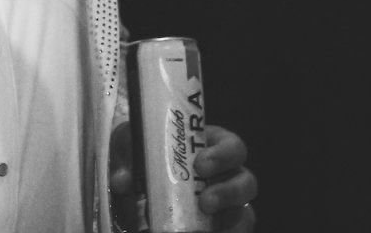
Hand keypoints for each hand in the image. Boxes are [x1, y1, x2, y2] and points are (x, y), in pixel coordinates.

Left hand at [109, 119, 255, 231]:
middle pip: (247, 181)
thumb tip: (123, 180)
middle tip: (205, 201)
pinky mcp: (220, 228)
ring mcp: (225, 208)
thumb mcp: (129, 148)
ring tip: (204, 223)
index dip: (223, 154)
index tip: (201, 164)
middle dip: (230, 191)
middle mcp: (224, 178)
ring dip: (230, 220)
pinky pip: (235, 232)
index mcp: (208, 148)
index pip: (232, 146)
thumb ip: (126, 157)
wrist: (128, 192)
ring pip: (245, 213)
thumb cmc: (137, 158)